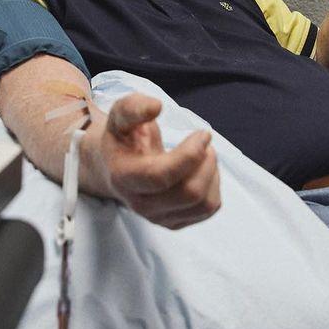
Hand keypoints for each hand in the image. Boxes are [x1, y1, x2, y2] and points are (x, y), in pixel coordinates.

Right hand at [90, 93, 220, 228]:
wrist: (115, 168)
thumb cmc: (122, 139)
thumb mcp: (120, 116)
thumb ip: (134, 107)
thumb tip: (156, 106)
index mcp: (125, 177)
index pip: (161, 176)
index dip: (189, 154)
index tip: (202, 133)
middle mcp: (141, 204)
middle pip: (189, 193)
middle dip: (205, 162)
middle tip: (204, 141)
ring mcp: (159, 217)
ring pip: (204, 203)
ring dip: (212, 173)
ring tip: (204, 153)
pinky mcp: (175, 222)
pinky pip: (209, 208)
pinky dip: (213, 185)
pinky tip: (201, 169)